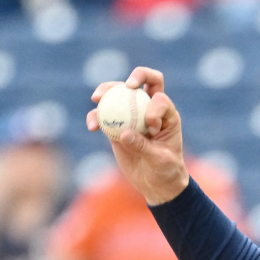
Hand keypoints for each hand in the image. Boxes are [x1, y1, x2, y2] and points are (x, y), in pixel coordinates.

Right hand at [87, 67, 188, 204]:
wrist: (155, 183)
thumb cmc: (166, 171)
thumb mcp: (159, 161)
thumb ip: (143, 147)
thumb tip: (124, 133)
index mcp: (167, 115)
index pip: (160, 98)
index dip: (154, 108)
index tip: (152, 128)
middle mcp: (150, 109)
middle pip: (144, 82)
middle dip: (136, 76)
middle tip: (125, 86)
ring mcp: (132, 115)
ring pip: (119, 93)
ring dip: (107, 90)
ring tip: (97, 99)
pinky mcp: (117, 125)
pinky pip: (103, 115)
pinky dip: (95, 116)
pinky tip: (92, 126)